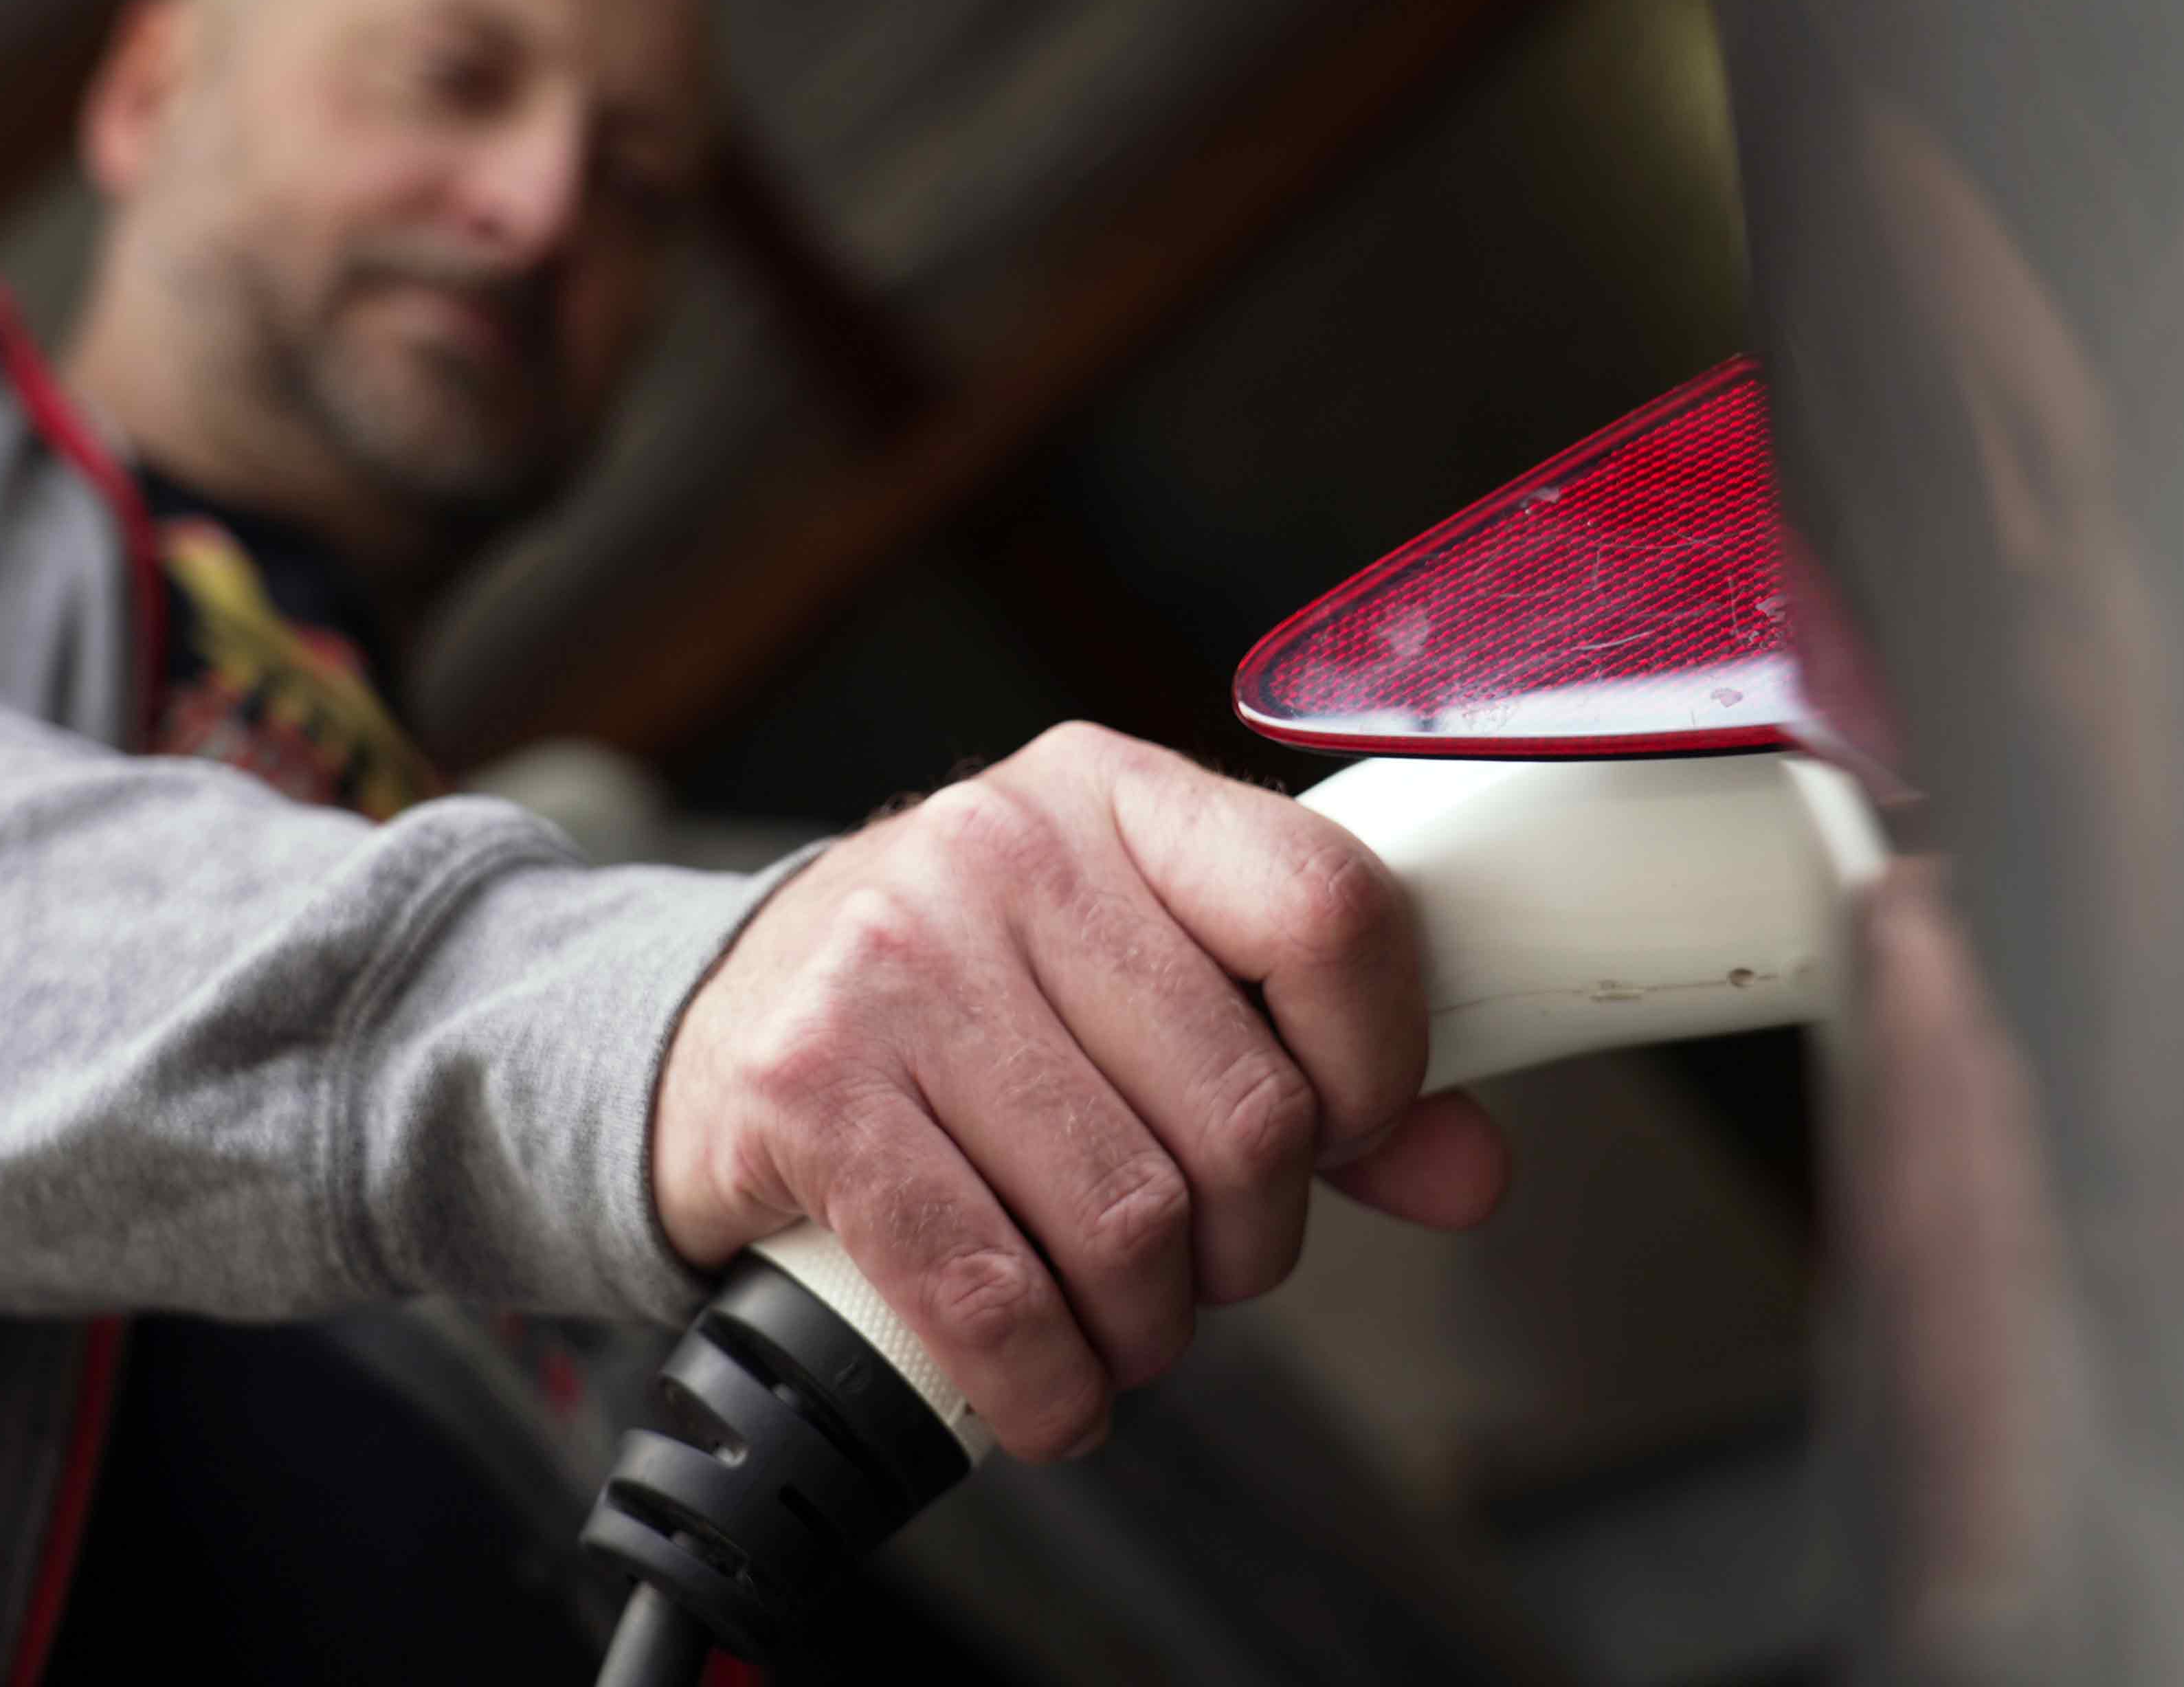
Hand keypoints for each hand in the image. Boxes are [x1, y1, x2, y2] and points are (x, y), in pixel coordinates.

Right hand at [651, 722, 1507, 1460]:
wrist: (715, 1028)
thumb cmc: (958, 1009)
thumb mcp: (1134, 982)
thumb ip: (1309, 1062)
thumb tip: (1468, 1167)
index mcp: (1115, 795)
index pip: (1328, 910)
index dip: (1375, 1064)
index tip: (1339, 1133)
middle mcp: (1005, 849)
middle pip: (1244, 1109)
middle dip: (1249, 1242)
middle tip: (1202, 1264)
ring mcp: (894, 960)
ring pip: (1129, 1217)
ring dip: (1146, 1325)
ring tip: (1116, 1321)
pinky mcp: (810, 1086)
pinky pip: (989, 1286)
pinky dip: (1045, 1380)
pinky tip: (1050, 1388)